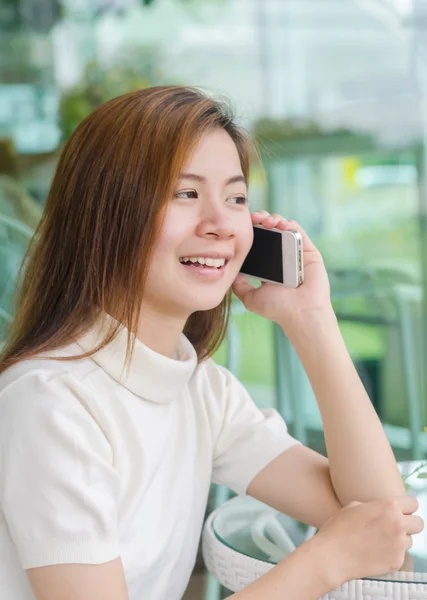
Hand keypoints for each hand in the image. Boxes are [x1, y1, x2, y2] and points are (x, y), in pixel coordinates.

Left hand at [232, 211, 330, 331]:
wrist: (300, 313)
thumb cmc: (278, 308)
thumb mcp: (250, 298)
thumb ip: (239, 286)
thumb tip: (230, 273)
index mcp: (269, 265)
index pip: (258, 241)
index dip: (251, 231)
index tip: (242, 226)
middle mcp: (282, 256)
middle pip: (270, 230)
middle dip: (260, 220)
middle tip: (253, 219)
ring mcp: (295, 252)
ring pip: (284, 227)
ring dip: (273, 219)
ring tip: (265, 221)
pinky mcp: (308, 251)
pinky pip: (299, 231)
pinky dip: (289, 223)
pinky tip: (280, 225)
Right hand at [314, 495, 423, 584]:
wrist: (332, 556)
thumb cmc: (338, 528)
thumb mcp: (353, 506)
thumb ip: (374, 506)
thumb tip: (381, 510)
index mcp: (388, 506)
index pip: (413, 503)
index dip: (406, 506)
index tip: (400, 511)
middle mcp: (398, 524)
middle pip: (418, 522)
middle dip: (409, 523)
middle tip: (394, 526)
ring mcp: (399, 545)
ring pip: (410, 540)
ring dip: (400, 540)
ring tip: (380, 541)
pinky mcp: (397, 562)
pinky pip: (401, 555)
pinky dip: (392, 553)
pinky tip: (375, 552)